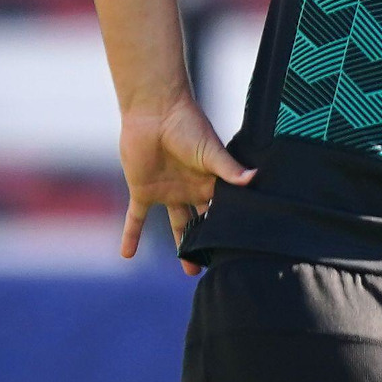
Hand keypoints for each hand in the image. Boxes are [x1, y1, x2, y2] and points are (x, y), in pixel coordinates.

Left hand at [119, 96, 254, 275]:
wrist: (155, 111)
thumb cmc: (188, 124)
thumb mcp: (210, 150)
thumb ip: (228, 168)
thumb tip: (254, 179)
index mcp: (210, 182)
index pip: (222, 210)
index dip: (229, 229)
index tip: (239, 250)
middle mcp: (191, 190)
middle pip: (203, 223)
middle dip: (210, 243)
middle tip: (218, 266)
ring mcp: (168, 192)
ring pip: (178, 226)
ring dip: (182, 246)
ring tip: (190, 270)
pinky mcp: (143, 191)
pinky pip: (136, 219)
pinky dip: (131, 236)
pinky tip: (126, 256)